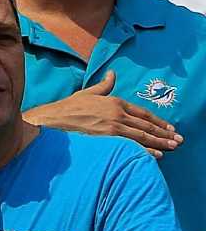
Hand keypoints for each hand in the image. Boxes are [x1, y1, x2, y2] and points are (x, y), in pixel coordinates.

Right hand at [25, 71, 182, 152]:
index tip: (168, 127)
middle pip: (146, 125)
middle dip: (164, 133)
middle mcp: (117, 114)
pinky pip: (130, 145)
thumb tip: (112, 75)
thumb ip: (103, 86)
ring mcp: (113, 127)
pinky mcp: (107, 139)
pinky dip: (145, 150)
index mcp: (115, 102)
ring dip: (160, 142)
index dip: (157, 120)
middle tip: (178, 139)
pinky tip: (156, 155)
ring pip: (142, 135)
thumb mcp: (88, 93)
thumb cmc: (68, 107)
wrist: (53, 120)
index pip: (142, 113)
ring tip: (172, 147)